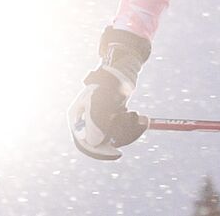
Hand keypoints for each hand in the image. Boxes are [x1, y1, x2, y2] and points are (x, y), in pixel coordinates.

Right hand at [68, 27, 151, 159]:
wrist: (121, 66)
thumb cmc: (108, 79)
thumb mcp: (102, 99)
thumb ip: (96, 120)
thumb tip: (94, 143)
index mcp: (77, 117)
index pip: (84, 142)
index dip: (100, 151)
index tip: (117, 153)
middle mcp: (87, 121)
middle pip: (102, 141)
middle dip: (122, 135)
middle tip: (135, 122)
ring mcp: (100, 120)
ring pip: (115, 137)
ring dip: (131, 131)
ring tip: (142, 118)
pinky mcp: (113, 118)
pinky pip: (123, 131)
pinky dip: (134, 126)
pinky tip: (142, 117)